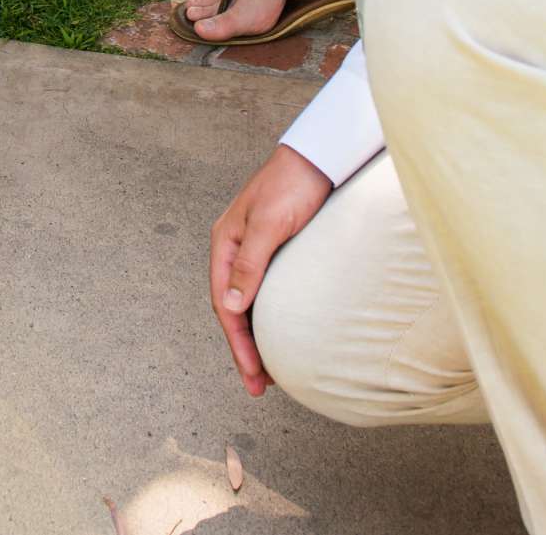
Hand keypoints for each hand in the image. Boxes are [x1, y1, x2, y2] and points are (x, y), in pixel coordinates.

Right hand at [211, 145, 334, 396]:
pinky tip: (280, 333)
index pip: (226, 304)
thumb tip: (232, 307)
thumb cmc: (293, 185)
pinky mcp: (276, 252)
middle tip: (258, 387)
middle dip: (244, 350)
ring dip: (256, 337)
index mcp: (225, 244)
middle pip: (234, 310)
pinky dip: (269, 318)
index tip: (254, 374)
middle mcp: (235, 250)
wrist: (320, 158)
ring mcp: (254, 251)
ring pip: (249, 304)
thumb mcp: (269, 224)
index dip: (238, 343)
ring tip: (269, 372)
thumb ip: (251, 264)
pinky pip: (266, 294)